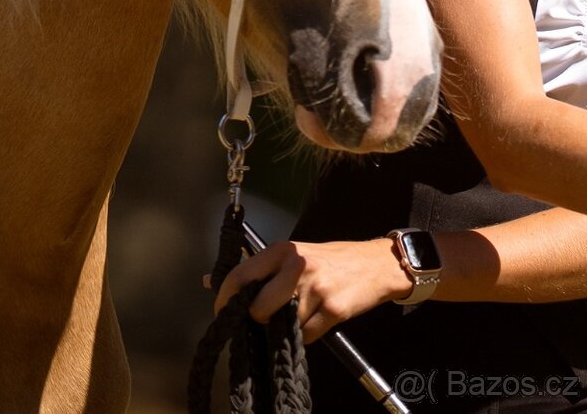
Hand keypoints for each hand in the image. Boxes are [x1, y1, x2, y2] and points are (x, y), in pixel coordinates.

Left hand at [214, 238, 411, 342]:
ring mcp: (316, 289)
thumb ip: (259, 269)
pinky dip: (306, 335)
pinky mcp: (334, 309)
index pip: (241, 276)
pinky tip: (313, 321)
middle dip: (256, 320)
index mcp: (282, 250)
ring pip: (284, 324)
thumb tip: (211, 281)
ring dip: (284, 329)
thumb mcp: (294, 255)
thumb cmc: (329, 260)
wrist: (375, 264)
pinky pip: (308, 335)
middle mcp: (297, 266)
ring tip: (295, 316)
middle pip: (258, 307)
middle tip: (262, 321)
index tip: (223, 313)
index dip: (226, 299)